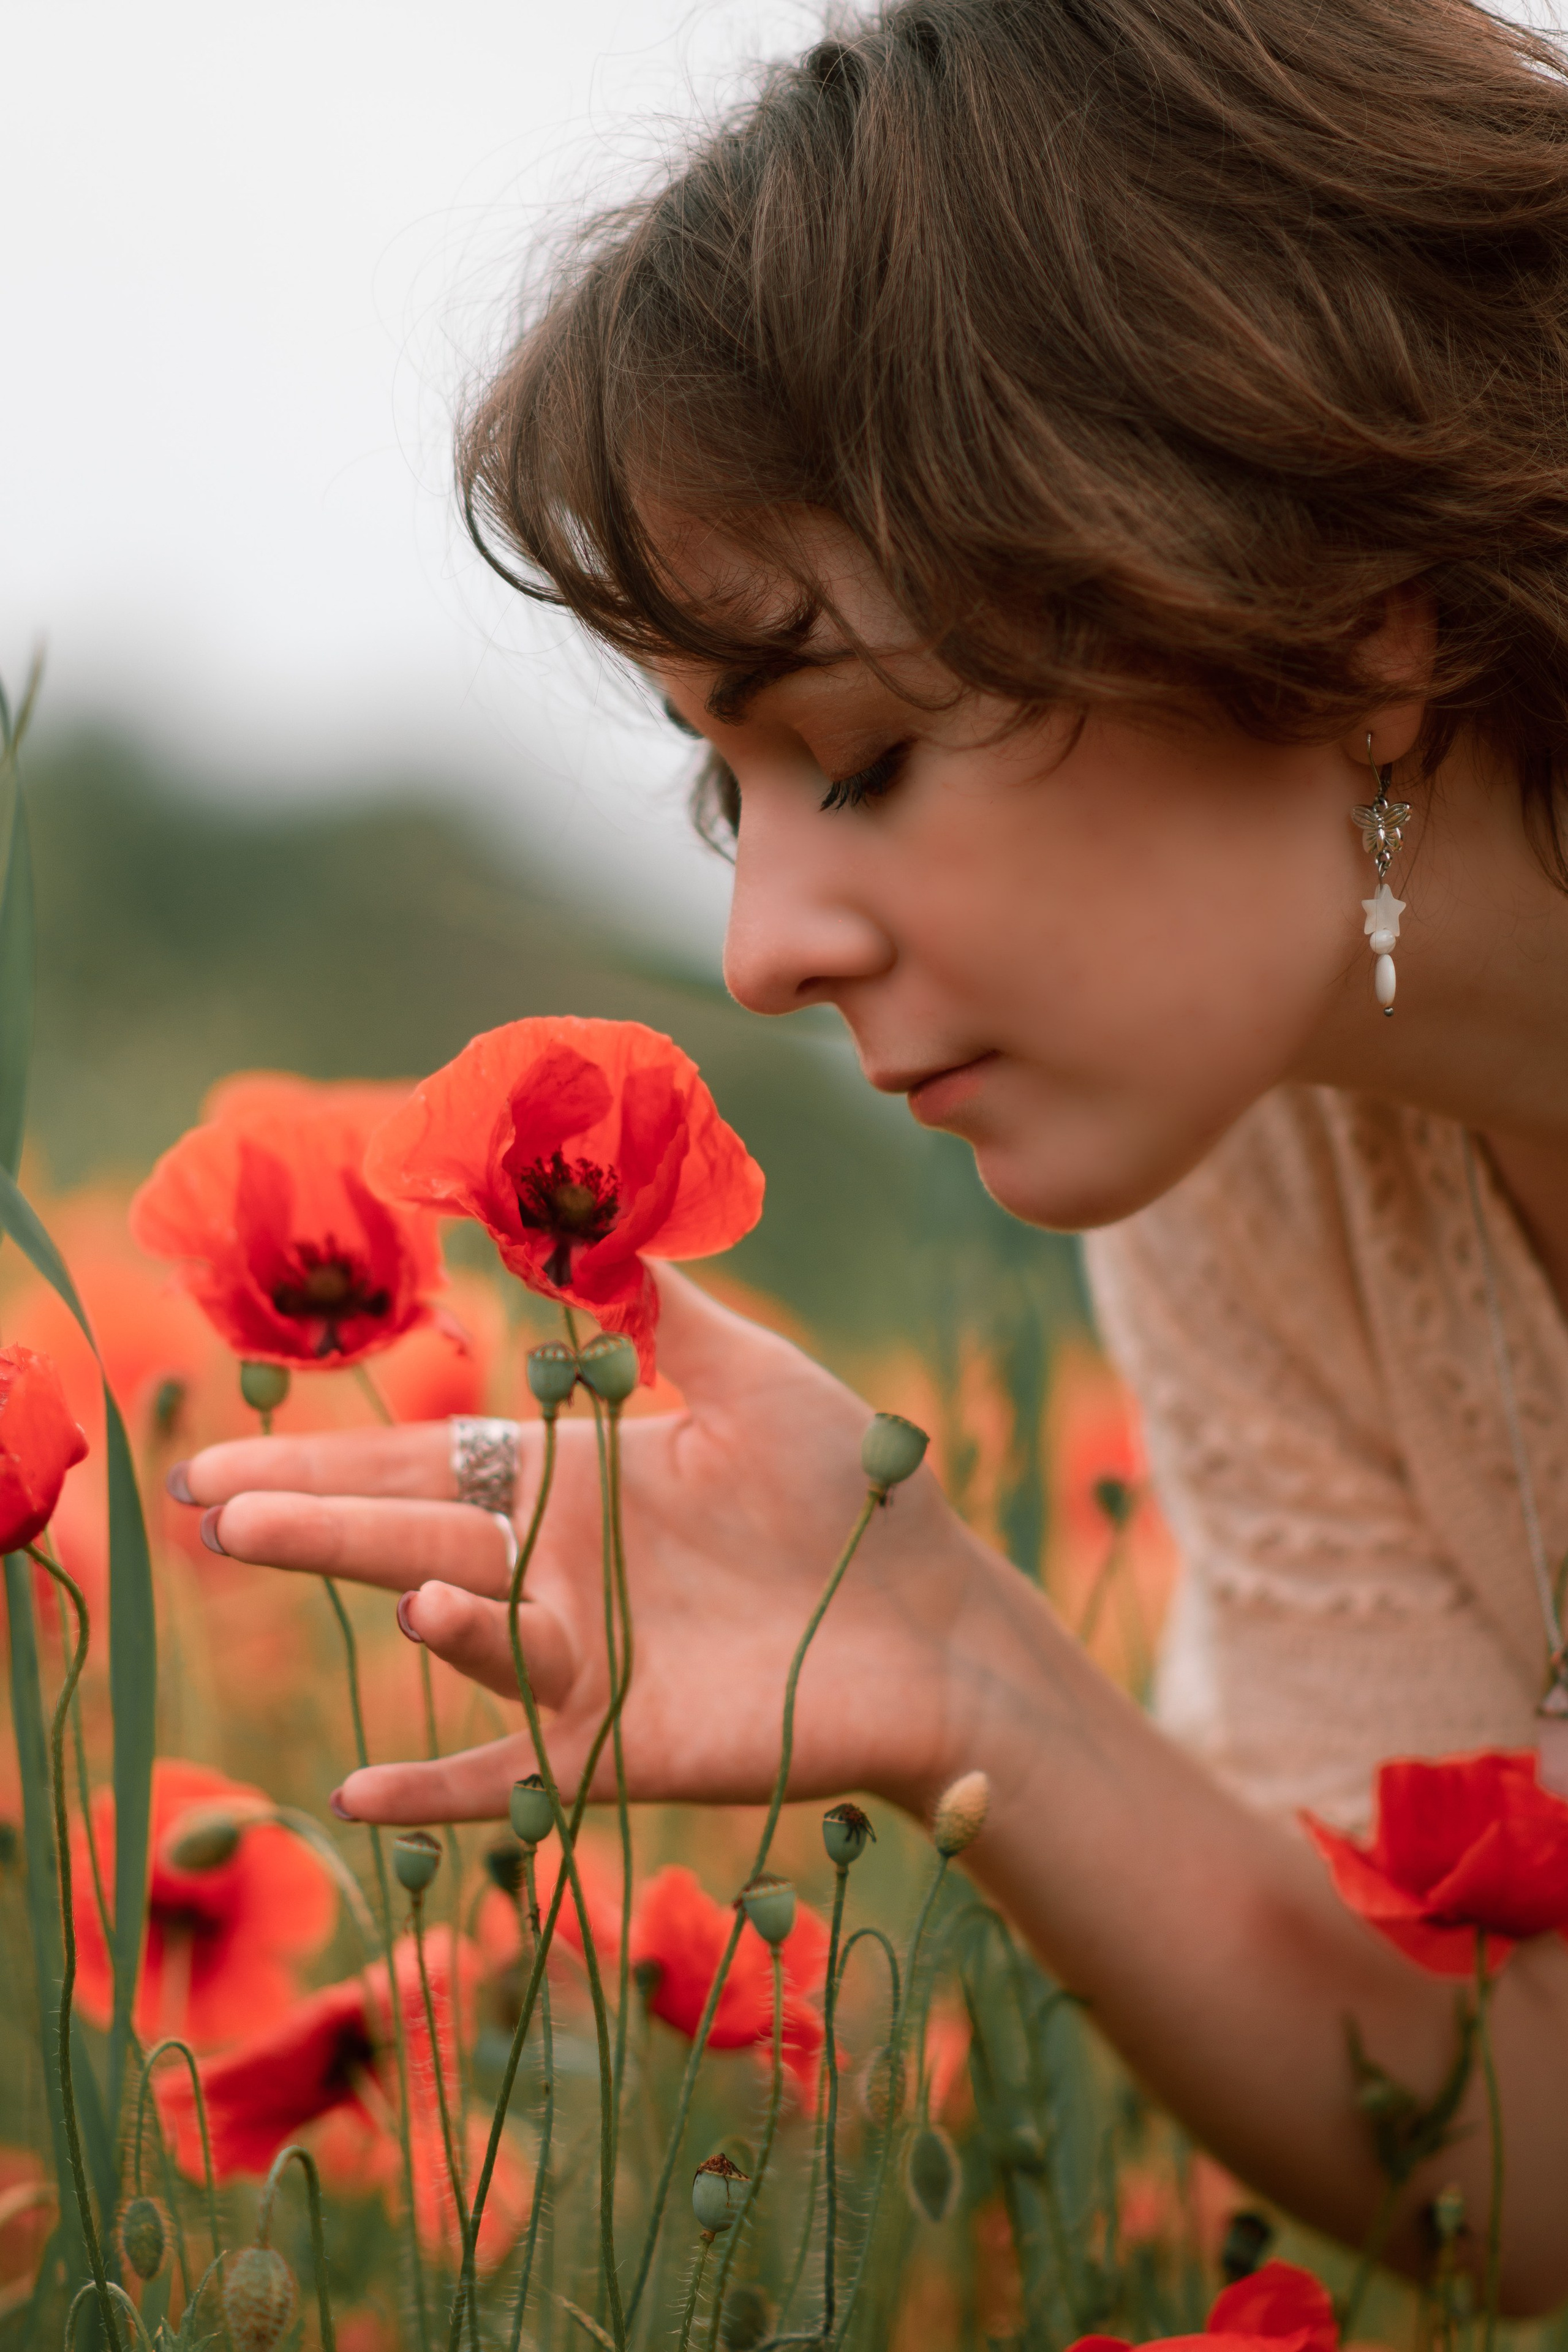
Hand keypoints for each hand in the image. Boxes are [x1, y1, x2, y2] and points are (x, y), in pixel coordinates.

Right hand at [174, 1269, 1000, 1824]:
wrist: (941, 1622)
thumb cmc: (858, 1492)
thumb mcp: (760, 1377)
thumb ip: (665, 1310)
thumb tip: (578, 1218)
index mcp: (574, 1477)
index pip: (423, 1465)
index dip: (322, 1463)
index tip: (218, 1464)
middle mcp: (555, 1569)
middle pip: (415, 1540)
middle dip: (316, 1525)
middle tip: (214, 1512)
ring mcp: (579, 1664)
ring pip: (472, 1639)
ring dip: (426, 1621)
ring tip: (404, 1594)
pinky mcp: (619, 1747)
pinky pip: (511, 1776)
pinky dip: (438, 1792)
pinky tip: (356, 1793)